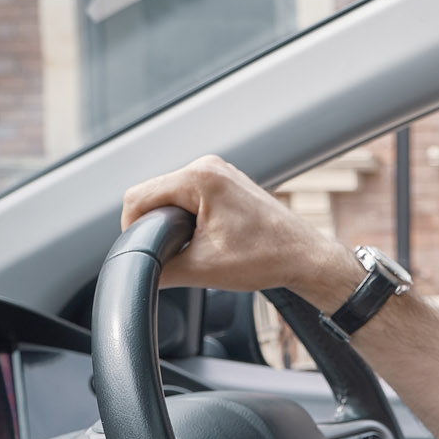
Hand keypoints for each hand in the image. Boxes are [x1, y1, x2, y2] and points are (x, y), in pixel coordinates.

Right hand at [120, 155, 363, 304]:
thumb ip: (158, 268)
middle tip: (173, 255)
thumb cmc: (266, 258)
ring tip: (193, 248)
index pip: (137, 197)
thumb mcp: (200, 269)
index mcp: (200, 177)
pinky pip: (190, 198)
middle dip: (155, 226)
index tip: (147, 254)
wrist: (306, 258)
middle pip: (153, 194)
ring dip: (172, 223)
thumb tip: (136, 272)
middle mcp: (209, 166)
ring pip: (171, 197)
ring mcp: (220, 173)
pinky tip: (204, 240)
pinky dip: (188, 220)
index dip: (133, 229)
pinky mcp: (228, 185)